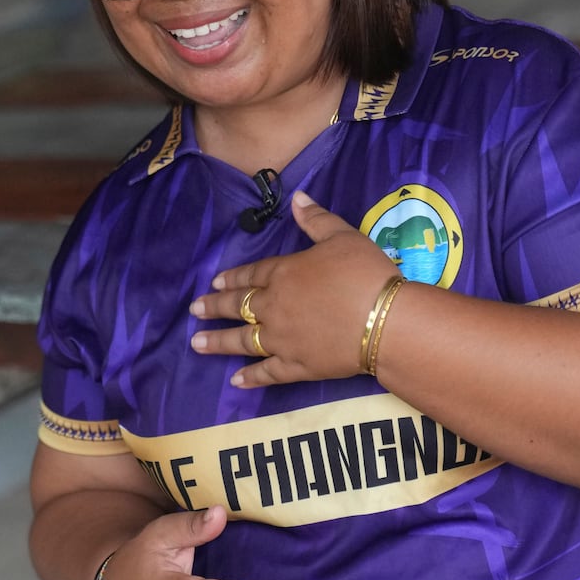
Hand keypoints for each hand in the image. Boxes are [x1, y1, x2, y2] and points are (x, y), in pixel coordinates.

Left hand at [190, 191, 398, 386]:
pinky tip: (235, 381)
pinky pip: (268, 372)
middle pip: (238, 306)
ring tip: (198, 344)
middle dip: (215, 307)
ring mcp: (283, 339)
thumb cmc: (365, 273)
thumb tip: (297, 197)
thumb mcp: (343, 236)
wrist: (385, 321)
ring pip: (243, 340)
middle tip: (195, 310)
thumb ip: (316, 219)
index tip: (214, 282)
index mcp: (284, 273)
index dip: (232, 277)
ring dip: (218, 342)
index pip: (251, 274)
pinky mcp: (297, 366)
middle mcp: (274, 306)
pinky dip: (251, 377)